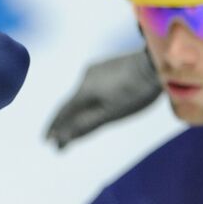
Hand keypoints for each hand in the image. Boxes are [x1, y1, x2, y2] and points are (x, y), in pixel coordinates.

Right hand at [44, 48, 160, 149]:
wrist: (157, 62)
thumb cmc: (136, 92)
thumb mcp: (111, 114)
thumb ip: (86, 126)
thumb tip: (63, 139)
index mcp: (83, 91)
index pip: (62, 112)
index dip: (53, 128)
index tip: (46, 141)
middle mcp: (84, 77)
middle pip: (71, 103)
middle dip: (66, 122)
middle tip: (60, 139)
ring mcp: (96, 69)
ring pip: (82, 94)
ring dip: (78, 110)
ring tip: (78, 124)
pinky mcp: (107, 65)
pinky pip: (92, 86)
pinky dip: (90, 99)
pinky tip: (96, 104)